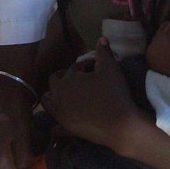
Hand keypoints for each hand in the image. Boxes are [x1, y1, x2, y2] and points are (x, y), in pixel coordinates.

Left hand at [40, 38, 144, 154]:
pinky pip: (55, 128)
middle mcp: (58, 97)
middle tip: (79, 77)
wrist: (121, 125)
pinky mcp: (67, 130)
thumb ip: (104, 52)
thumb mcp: (110, 68)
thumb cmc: (113, 93)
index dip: (83, 65)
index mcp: (66, 81)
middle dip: (65, 78)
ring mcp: (61, 115)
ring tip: (65, 95)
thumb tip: (102, 38)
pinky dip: (55, 126)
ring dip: (54, 97)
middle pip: (54, 83)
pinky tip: (57, 126)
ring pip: (48, 103)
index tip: (94, 66)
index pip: (72, 68)